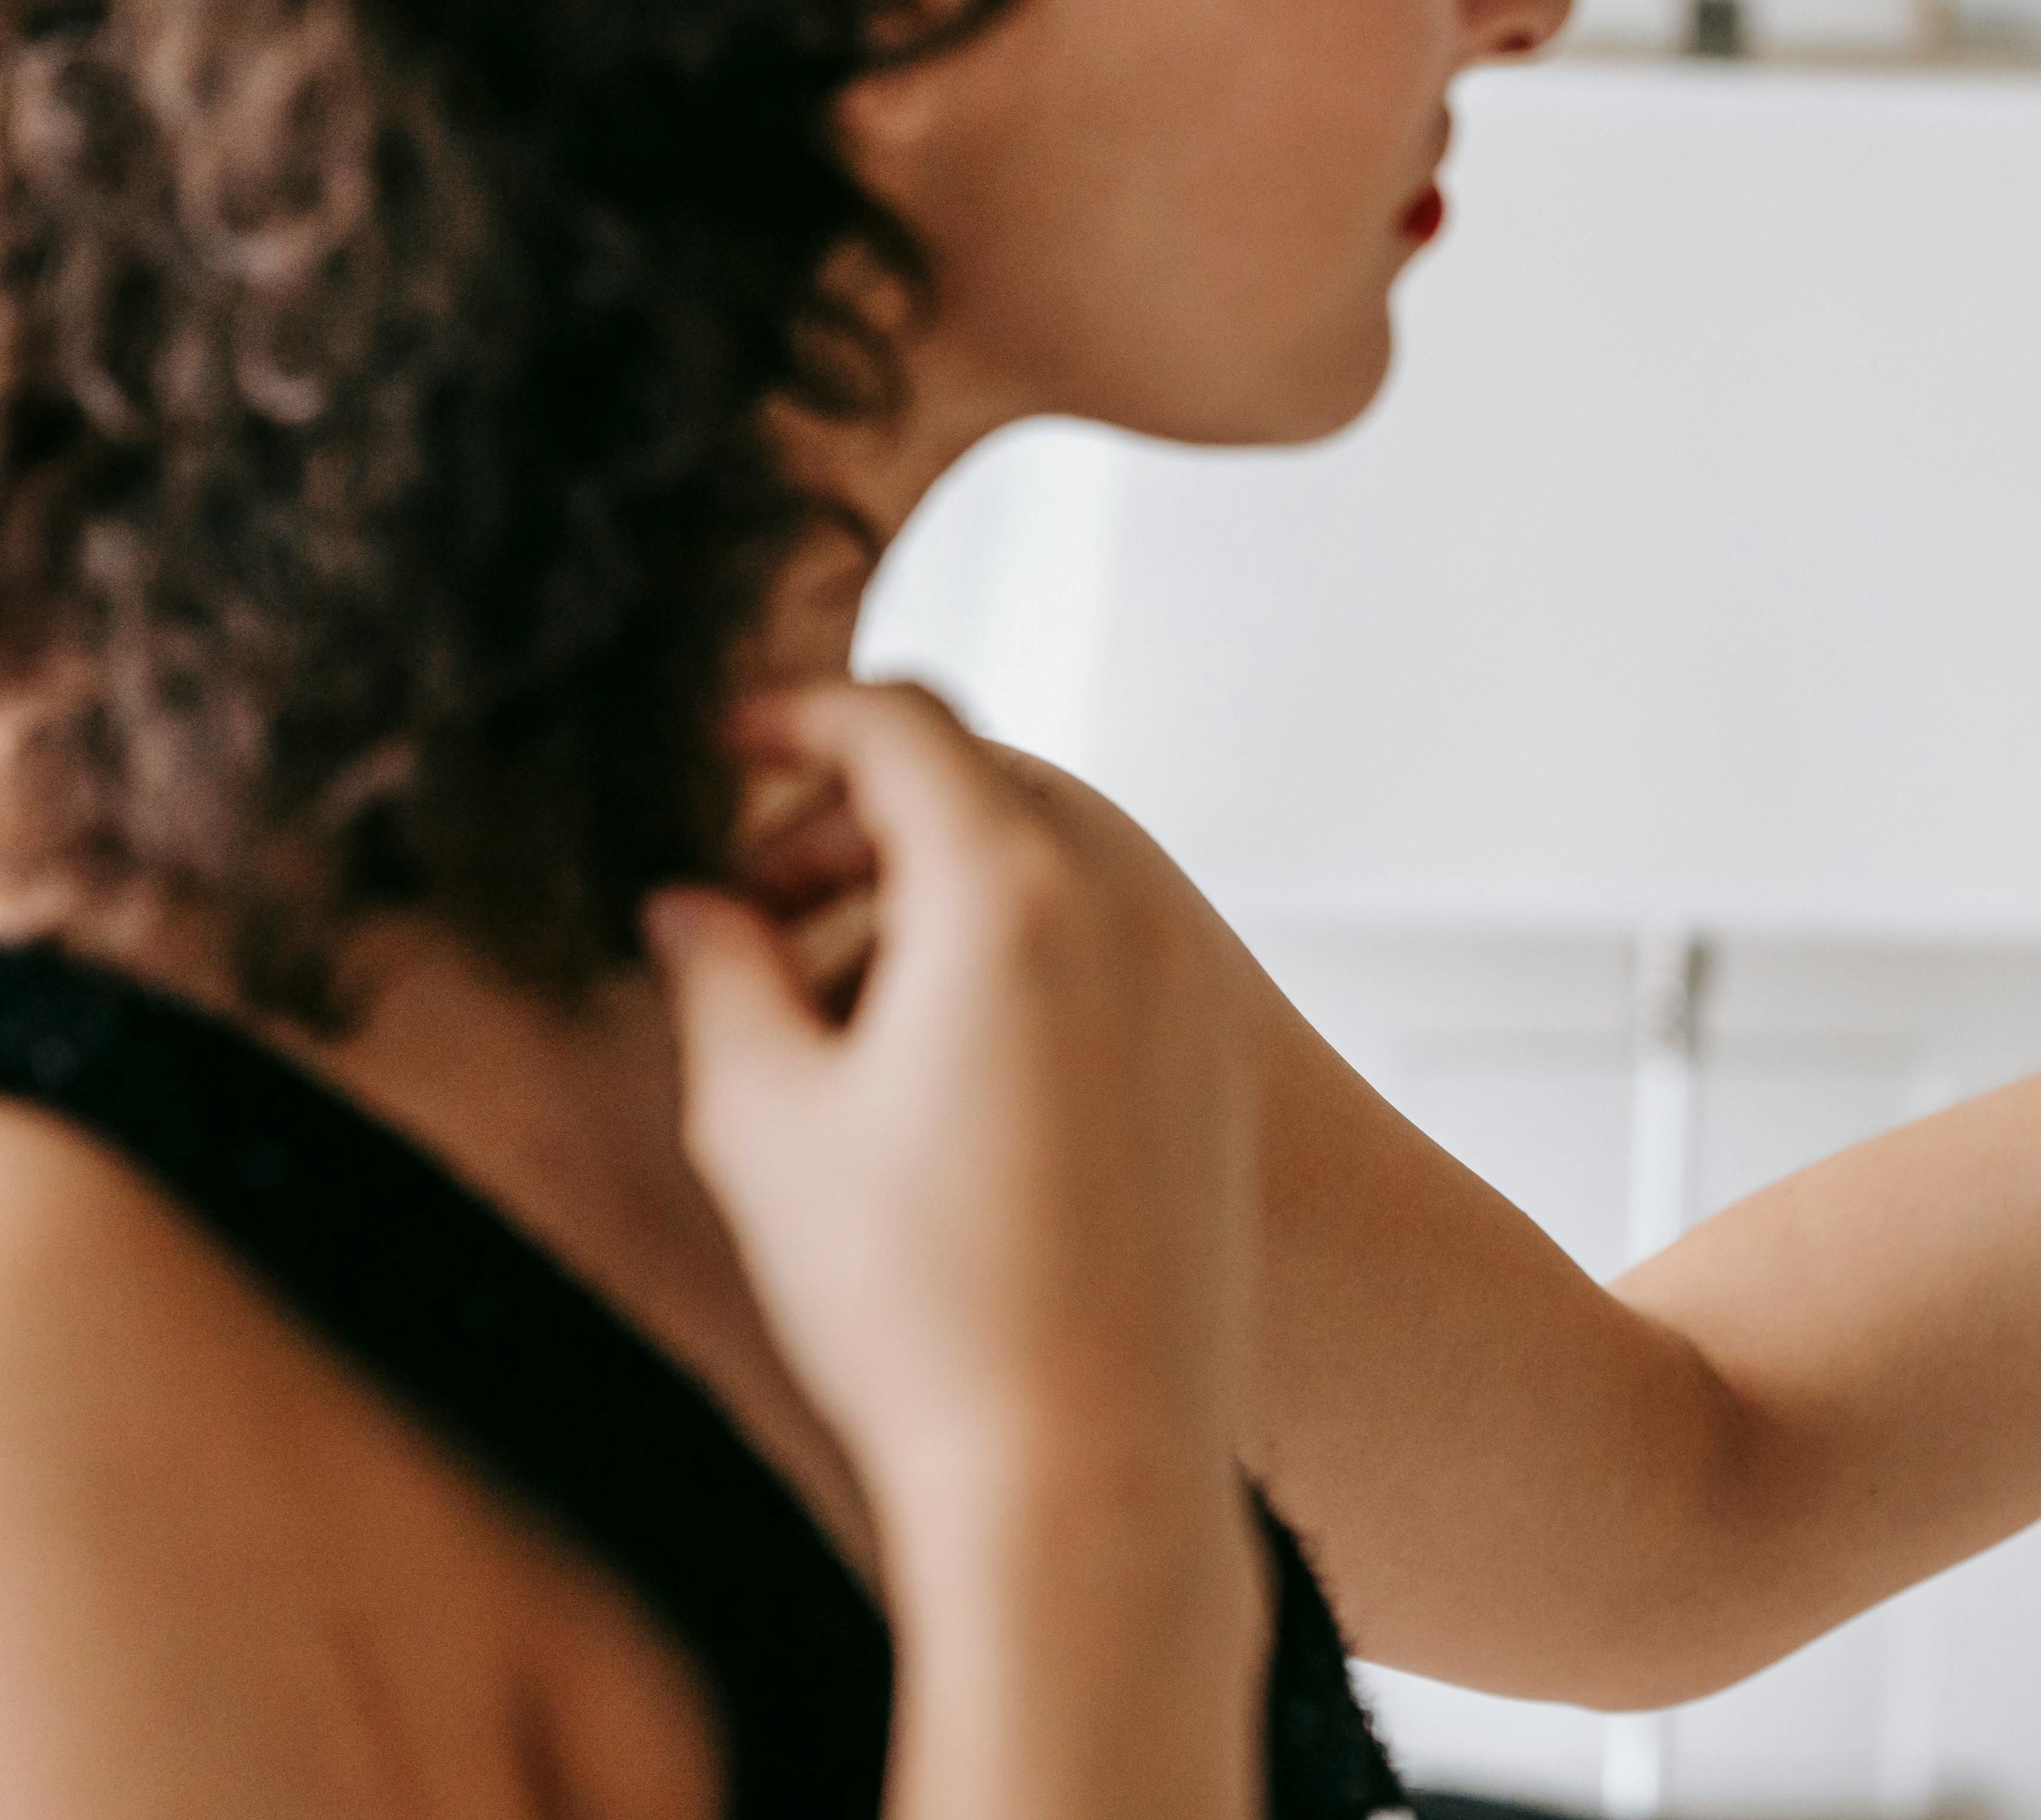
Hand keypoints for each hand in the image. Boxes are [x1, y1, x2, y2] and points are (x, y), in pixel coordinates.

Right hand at [644, 681, 1246, 1502]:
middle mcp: (1127, 909)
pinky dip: (1011, 950)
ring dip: (931, 887)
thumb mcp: (763, 1117)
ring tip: (826, 1003)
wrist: (1084, 1462)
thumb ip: (717, 974)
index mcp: (1014, 890)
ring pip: (1047, 862)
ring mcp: (1188, 981)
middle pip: (979, 783)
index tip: (723, 746)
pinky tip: (927, 1063)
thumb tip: (692, 906)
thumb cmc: (923, 1303)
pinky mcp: (1212, 1058)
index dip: (795, 714)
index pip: (902, 720)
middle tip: (755, 903)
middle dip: (856, 817)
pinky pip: (1106, 942)